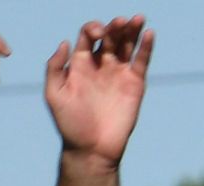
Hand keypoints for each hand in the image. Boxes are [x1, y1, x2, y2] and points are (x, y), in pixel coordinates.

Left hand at [45, 16, 154, 165]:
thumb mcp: (53, 95)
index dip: (93, 28)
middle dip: (115, 26)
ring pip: (127, 44)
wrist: (92, 149)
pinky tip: (149, 33)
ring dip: (131, 30)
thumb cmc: (70, 124)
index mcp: (80, 64)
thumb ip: (54, 68)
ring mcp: (118, 73)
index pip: (88, 35)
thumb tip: (65, 42)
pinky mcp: (135, 84)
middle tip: (120, 21)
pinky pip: (141, 61)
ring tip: (136, 18)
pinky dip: (146, 47)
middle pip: (110, 36)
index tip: (97, 33)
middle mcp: (100, 65)